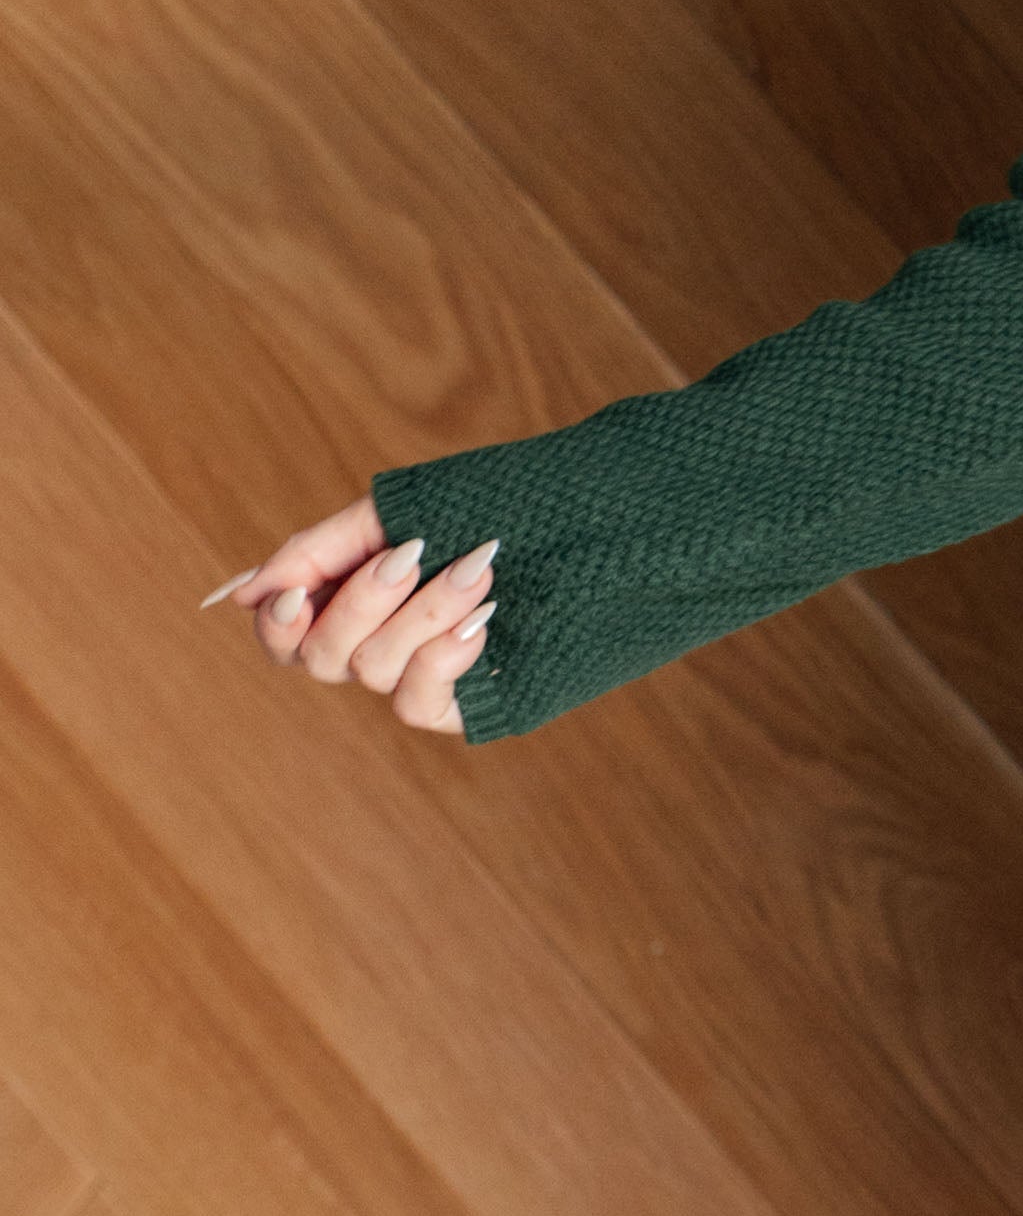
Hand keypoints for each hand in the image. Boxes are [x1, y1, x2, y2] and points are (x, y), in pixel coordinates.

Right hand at [203, 500, 494, 735]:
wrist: (590, 521)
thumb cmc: (487, 511)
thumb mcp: (398, 512)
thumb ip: (321, 549)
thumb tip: (241, 594)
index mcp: (351, 600)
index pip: (285, 639)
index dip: (280, 625)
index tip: (302, 591)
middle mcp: (377, 646)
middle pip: (323, 658)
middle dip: (362, 603)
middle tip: (410, 556)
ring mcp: (420, 678)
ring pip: (374, 671)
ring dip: (422, 614)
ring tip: (475, 568)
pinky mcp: (463, 704)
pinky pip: (418, 704)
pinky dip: (442, 659)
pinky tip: (480, 621)